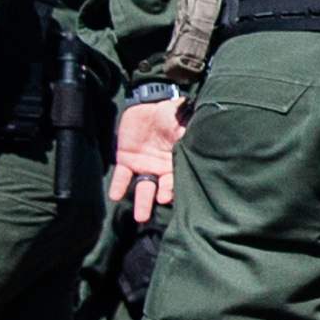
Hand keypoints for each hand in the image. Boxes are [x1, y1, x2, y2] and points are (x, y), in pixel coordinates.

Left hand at [109, 94, 184, 222]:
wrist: (151, 102)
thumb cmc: (172, 115)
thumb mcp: (183, 126)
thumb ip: (189, 139)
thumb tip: (203, 147)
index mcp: (176, 162)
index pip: (174, 181)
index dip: (170, 190)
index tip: (166, 198)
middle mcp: (160, 169)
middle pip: (157, 190)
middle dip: (152, 203)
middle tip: (146, 217)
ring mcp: (143, 165)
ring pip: (142, 187)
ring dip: (140, 201)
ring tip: (139, 216)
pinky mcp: (127, 159)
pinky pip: (122, 175)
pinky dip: (119, 186)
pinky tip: (116, 196)